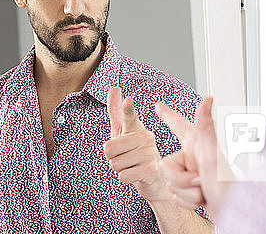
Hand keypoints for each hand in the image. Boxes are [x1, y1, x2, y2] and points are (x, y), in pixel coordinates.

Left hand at [104, 87, 167, 201]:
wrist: (155, 177)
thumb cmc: (135, 151)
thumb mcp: (123, 131)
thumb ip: (117, 111)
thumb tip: (114, 88)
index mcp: (137, 128)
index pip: (129, 117)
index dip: (127, 110)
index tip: (128, 102)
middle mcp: (146, 138)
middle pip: (109, 148)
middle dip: (111, 157)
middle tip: (123, 156)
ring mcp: (151, 154)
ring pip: (116, 164)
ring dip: (119, 168)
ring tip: (131, 166)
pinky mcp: (152, 170)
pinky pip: (124, 176)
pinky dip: (125, 178)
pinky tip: (136, 174)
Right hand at [155, 97, 232, 218]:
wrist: (232, 212)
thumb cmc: (226, 186)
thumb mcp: (212, 154)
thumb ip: (205, 127)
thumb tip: (208, 98)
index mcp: (196, 143)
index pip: (178, 124)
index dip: (168, 115)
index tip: (159, 106)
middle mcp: (194, 156)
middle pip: (166, 166)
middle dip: (181, 181)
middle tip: (200, 182)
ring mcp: (193, 173)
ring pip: (171, 184)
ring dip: (187, 194)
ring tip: (204, 192)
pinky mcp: (193, 190)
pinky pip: (176, 197)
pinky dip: (188, 203)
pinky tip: (202, 200)